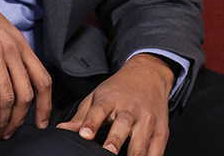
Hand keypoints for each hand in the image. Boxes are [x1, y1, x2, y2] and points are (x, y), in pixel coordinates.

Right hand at [0, 0, 51, 141]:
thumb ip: (6, 51)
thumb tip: (7, 77)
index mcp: (19, 43)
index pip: (43, 79)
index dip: (45, 105)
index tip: (42, 122)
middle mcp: (11, 49)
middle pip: (27, 93)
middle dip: (20, 119)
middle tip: (11, 132)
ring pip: (8, 97)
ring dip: (4, 122)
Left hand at [57, 53, 173, 155]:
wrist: (149, 75)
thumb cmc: (119, 89)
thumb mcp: (97, 97)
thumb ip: (81, 117)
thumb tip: (61, 130)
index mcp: (110, 99)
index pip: (99, 110)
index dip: (91, 123)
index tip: (85, 134)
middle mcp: (130, 110)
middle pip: (122, 126)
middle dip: (115, 141)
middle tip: (108, 150)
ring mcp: (148, 121)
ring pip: (141, 143)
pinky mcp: (162, 131)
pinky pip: (157, 152)